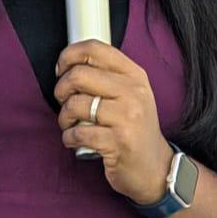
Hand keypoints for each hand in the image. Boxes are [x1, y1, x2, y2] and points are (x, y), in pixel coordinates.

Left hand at [54, 39, 173, 206]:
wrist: (155, 168)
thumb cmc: (135, 129)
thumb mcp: (131, 95)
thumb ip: (107, 76)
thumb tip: (68, 65)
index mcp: (135, 75)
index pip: (95, 49)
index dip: (69, 56)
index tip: (61, 70)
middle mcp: (133, 92)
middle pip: (79, 75)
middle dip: (61, 90)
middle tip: (64, 103)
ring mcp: (127, 117)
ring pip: (75, 105)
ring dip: (64, 118)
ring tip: (70, 125)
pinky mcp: (118, 142)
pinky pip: (78, 133)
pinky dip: (68, 138)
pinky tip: (74, 141)